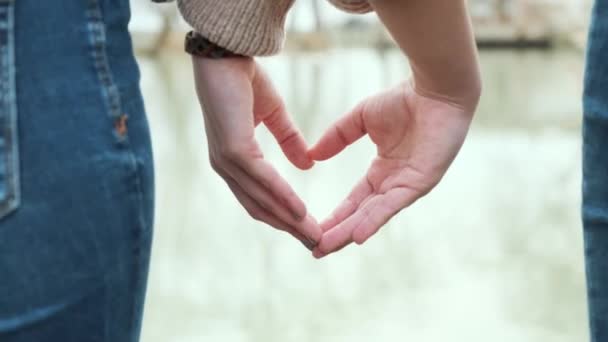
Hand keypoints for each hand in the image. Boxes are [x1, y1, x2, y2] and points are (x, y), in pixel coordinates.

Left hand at [192, 56, 321, 246]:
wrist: (226, 53)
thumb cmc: (244, 80)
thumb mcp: (273, 115)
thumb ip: (288, 140)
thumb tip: (306, 164)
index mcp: (234, 161)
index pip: (259, 198)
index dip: (283, 216)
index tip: (308, 229)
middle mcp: (227, 167)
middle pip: (261, 208)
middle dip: (289, 228)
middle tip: (315, 243)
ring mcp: (227, 161)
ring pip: (262, 200)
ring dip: (289, 220)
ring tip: (313, 235)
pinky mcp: (233, 150)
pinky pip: (262, 180)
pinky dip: (282, 197)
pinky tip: (300, 210)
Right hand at [309, 81, 477, 257]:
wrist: (434, 88)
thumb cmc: (404, 100)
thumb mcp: (360, 119)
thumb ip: (337, 137)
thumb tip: (312, 154)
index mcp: (383, 171)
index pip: (355, 201)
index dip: (336, 215)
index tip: (314, 229)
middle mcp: (394, 183)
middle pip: (362, 215)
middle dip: (338, 232)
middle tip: (315, 250)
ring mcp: (407, 185)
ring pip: (373, 215)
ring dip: (350, 232)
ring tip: (326, 247)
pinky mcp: (419, 182)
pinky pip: (393, 205)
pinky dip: (374, 220)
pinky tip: (357, 235)